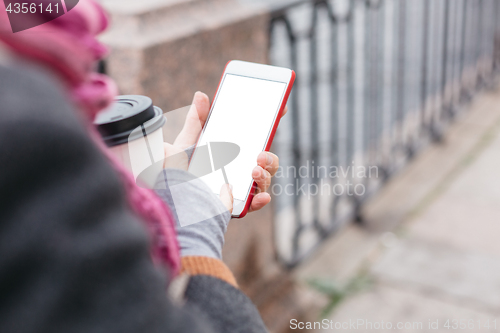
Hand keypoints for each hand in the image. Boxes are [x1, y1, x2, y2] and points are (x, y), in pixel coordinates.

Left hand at [166, 91, 286, 213]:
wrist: (170, 194)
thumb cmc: (179, 169)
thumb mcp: (188, 142)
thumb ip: (196, 120)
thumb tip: (201, 95)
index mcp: (235, 150)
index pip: (258, 137)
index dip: (271, 122)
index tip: (282, 108)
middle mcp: (241, 169)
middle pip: (266, 161)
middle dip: (270, 157)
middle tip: (260, 153)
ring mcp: (241, 187)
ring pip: (264, 180)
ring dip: (266, 175)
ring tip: (255, 171)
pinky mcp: (236, 205)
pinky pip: (254, 203)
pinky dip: (260, 200)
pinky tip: (261, 196)